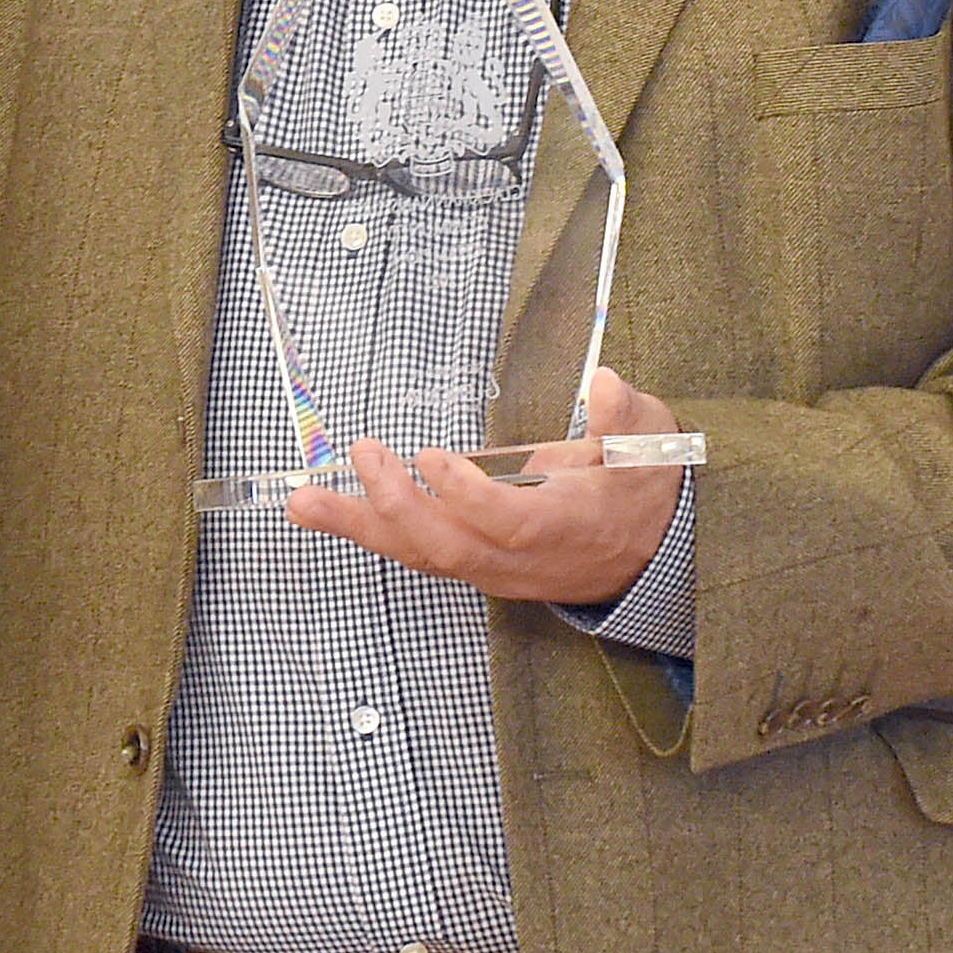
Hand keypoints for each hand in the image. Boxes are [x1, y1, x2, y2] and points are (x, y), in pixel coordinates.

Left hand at [284, 366, 684, 606]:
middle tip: (362, 454)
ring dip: (358, 527)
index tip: (433, 458)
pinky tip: (319, 510)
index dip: (467, 496)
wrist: (648, 554)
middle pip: (449, 547)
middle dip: (398, 506)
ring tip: (301, 500)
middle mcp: (520, 558)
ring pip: (419, 555)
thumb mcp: (650, 444)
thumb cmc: (639, 488)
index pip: (507, 522)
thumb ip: (626, 418)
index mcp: (565, 526)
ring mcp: (491, 567)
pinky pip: (412, 553)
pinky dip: (365, 531)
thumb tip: (604, 385)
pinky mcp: (469, 563)